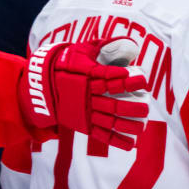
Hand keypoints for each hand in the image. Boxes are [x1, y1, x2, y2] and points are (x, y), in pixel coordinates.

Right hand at [18, 38, 149, 148]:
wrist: (42, 84)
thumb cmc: (67, 63)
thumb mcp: (83, 50)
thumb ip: (105, 46)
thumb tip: (131, 43)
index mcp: (87, 77)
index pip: (109, 79)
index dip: (126, 81)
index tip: (142, 80)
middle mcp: (87, 96)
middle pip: (112, 104)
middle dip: (132, 107)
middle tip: (147, 106)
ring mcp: (85, 112)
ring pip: (109, 121)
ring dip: (127, 125)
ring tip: (143, 125)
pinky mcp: (83, 124)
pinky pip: (101, 134)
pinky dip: (116, 141)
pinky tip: (131, 144)